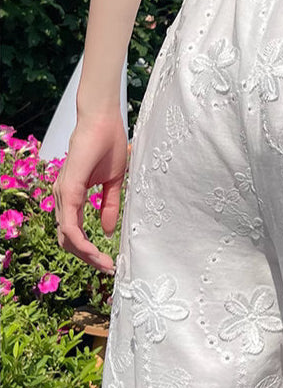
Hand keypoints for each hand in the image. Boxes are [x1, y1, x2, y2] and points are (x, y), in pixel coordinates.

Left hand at [53, 111, 127, 273]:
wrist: (103, 120)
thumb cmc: (109, 144)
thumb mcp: (114, 182)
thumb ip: (109, 206)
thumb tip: (108, 232)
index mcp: (73, 195)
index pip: (75, 231)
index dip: (90, 249)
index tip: (109, 261)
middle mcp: (63, 196)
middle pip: (68, 239)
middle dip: (88, 258)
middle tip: (108, 268)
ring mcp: (63, 193)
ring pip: (66, 236)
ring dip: (85, 254)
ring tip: (105, 264)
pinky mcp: (68, 189)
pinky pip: (69, 224)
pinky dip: (80, 241)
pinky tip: (93, 250)